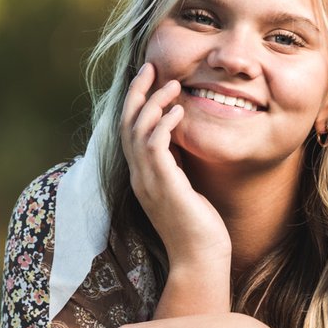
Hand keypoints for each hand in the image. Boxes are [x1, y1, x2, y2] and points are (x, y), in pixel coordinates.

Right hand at [121, 62, 231, 268]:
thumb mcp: (185, 188)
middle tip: (150, 66)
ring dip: (153, 103)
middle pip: (126, 125)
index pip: (129, 131)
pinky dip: (164, 124)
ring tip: (172, 84)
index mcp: (143, 177)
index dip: (136, 102)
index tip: (149, 77)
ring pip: (138, 132)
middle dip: (137, 93)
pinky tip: (180, 110)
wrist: (200, 260)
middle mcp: (140, 177)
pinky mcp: (164, 187)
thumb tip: (181, 141)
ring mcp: (149, 183)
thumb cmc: (199, 227)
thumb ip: (177, 165)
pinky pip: (156, 147)